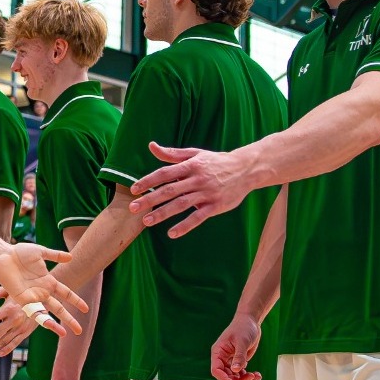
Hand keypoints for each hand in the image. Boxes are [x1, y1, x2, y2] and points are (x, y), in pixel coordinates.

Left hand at [0, 243, 89, 357]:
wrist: (3, 255)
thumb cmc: (19, 253)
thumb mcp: (41, 252)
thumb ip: (55, 255)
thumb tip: (70, 257)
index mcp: (48, 281)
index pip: (66, 293)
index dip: (76, 301)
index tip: (85, 309)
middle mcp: (42, 291)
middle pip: (59, 308)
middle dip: (69, 319)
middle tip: (79, 331)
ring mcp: (32, 296)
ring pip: (47, 313)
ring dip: (55, 324)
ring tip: (64, 334)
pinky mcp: (22, 299)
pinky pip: (32, 311)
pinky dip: (40, 318)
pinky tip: (47, 325)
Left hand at [128, 144, 253, 234]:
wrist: (246, 169)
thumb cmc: (216, 161)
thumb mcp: (195, 154)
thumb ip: (172, 154)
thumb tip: (151, 146)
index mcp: (191, 165)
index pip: (165, 173)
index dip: (148, 181)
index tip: (134, 189)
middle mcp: (197, 179)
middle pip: (170, 190)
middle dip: (150, 199)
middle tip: (133, 208)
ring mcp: (207, 193)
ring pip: (181, 205)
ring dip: (163, 213)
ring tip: (147, 221)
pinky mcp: (216, 206)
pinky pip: (198, 217)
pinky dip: (185, 226)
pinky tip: (172, 233)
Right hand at [210, 313, 262, 379]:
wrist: (250, 322)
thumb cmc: (243, 328)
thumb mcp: (242, 342)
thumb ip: (239, 356)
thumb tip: (236, 370)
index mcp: (218, 352)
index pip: (216, 370)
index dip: (224, 379)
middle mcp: (222, 358)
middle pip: (226, 376)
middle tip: (251, 377)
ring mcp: (230, 360)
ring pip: (234, 377)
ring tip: (256, 376)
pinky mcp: (238, 361)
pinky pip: (241, 374)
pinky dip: (249, 376)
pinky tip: (257, 375)